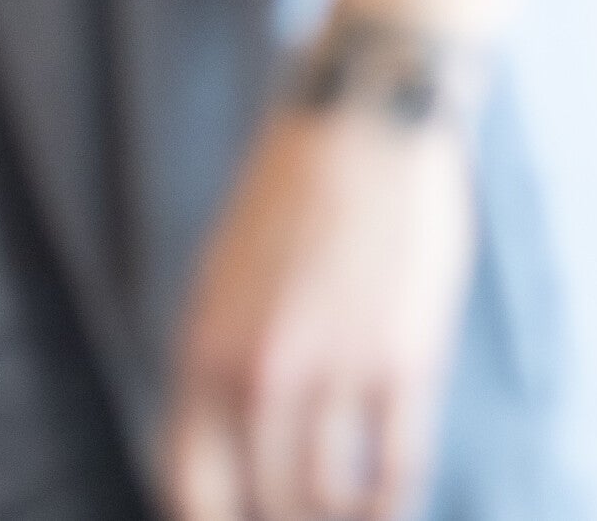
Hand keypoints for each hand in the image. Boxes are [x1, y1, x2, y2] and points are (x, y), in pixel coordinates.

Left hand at [163, 103, 475, 520]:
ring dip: (342, 519)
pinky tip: (393, 500)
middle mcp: (262, 368)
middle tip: (310, 514)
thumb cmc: (295, 196)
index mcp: (205, 348)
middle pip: (266, 508)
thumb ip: (218, 367)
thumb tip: (217, 463)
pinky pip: (397, 469)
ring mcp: (336, 365)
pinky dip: (394, 502)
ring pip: (329, 500)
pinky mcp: (405, 357)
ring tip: (353, 514)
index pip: (191, 491)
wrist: (367, 115)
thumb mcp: (224, 278)